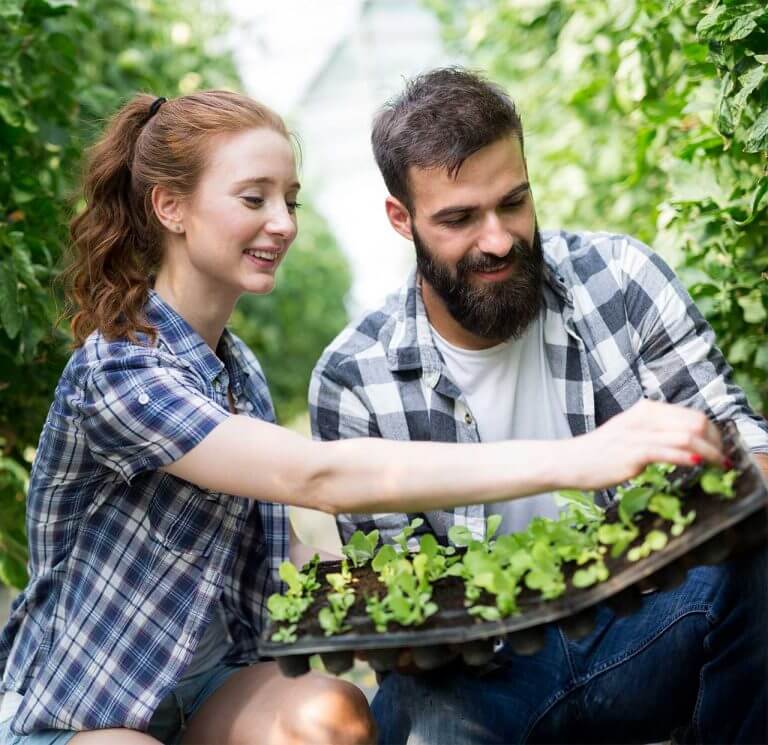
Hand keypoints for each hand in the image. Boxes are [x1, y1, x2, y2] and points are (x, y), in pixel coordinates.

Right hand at [560, 399, 723, 490]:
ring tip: (719, 466)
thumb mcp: (632, 435)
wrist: (570, 461)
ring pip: (687, 437)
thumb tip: (688, 444)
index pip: (693, 415)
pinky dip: (687, 457)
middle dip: (716, 442)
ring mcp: (637, 433)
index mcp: (646, 410)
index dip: (714, 433)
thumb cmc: (601, 453)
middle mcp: (644, 416)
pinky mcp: (631, 452)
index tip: (720, 450)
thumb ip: (658, 435)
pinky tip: (697, 464)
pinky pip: (667, 451)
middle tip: (723, 461)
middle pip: (695, 423)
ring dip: (710, 452)